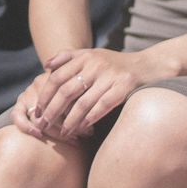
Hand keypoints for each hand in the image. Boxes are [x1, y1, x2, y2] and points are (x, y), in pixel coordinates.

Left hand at [26, 47, 164, 138]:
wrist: (148, 65)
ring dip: (71, 120)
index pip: (57, 78)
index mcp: (84, 57)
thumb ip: (68, 57)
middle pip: (67, 91)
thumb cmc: (114, 64)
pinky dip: (91, 118)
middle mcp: (95, 64)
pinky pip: (103, 105)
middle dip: (53, 111)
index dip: (45, 95)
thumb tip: (46, 65)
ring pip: (83, 102)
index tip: (38, 111)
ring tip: (63, 133)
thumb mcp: (91, 54)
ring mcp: (110, 75)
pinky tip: (83, 128)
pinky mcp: (124, 86)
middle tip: (44, 125)